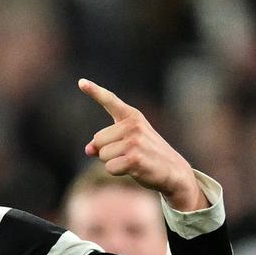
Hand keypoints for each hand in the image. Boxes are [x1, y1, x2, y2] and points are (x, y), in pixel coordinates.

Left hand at [79, 79, 203, 209]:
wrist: (174, 171)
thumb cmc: (148, 156)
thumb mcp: (128, 143)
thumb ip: (106, 143)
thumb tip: (88, 150)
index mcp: (132, 116)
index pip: (110, 100)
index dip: (94, 91)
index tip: (81, 82)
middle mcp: (133, 125)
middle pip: (98, 140)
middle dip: (106, 152)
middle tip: (128, 154)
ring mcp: (135, 141)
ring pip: (102, 155)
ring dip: (113, 163)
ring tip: (132, 161)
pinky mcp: (135, 158)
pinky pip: (109, 167)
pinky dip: (117, 172)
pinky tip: (133, 169)